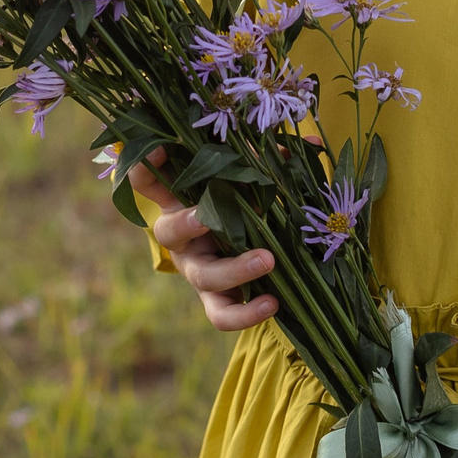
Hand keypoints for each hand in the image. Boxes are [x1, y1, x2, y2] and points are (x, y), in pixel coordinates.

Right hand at [129, 151, 278, 331]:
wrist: (244, 251)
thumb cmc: (238, 203)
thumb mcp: (245, 178)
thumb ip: (268, 159)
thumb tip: (312, 142)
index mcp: (179, 201)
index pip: (147, 181)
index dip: (145, 166)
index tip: (158, 149)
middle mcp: (182, 237)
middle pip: (168, 232)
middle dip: (187, 223)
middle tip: (206, 217)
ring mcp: (197, 271)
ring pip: (203, 276)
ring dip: (234, 269)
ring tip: (267, 260)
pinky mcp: (215, 300)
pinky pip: (221, 315)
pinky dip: (246, 313)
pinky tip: (272, 303)